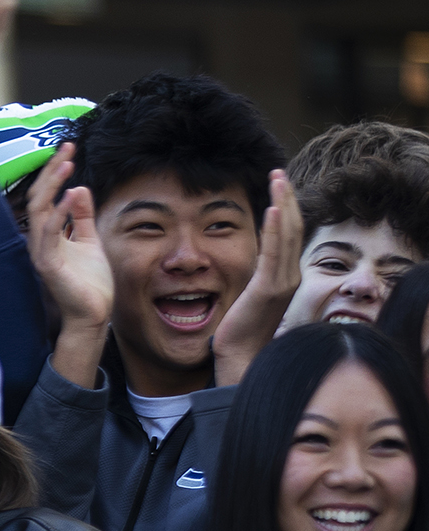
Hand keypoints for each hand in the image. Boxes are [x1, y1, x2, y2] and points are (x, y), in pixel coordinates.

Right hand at [24, 144, 112, 328]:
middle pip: (38, 197)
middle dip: (51, 171)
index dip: (55, 172)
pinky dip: (58, 213)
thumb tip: (79, 189)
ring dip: (52, 185)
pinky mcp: (48, 264)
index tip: (68, 149)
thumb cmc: (90, 281)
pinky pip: (49, 233)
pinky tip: (69, 195)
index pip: (45, 196)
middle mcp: (39, 240)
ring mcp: (41, 252)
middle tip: (67, 147)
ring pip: (39, 210)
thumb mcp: (89, 240)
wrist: (93, 312)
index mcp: (47, 234)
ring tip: (66, 163)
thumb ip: (82, 216)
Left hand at [211, 170, 300, 386]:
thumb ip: (253, 276)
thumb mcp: (248, 296)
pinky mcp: (268, 288)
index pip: (288, 234)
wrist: (240, 358)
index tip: (278, 185)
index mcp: (285, 276)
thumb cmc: (239, 331)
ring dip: (283, 203)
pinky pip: (273, 252)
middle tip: (279, 172)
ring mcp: (282, 281)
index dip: (286, 207)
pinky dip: (274, 229)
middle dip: (286, 197)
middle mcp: (290, 275)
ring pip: (286, 234)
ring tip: (278, 179)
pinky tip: (272, 208)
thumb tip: (245, 263)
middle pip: (292, 227)